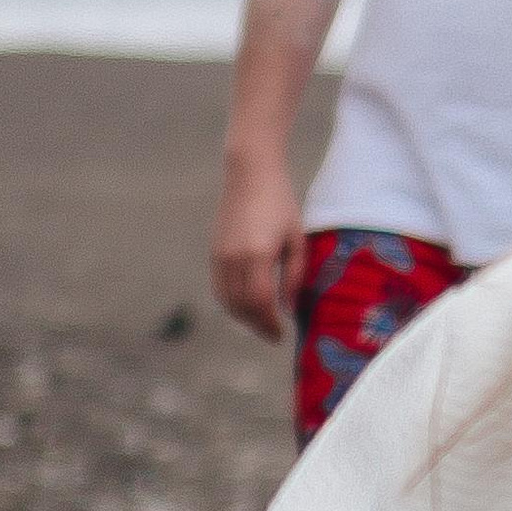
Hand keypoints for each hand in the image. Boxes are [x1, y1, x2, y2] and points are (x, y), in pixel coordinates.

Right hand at [211, 156, 306, 342]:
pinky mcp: (214, 252)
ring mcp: (220, 255)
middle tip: (273, 335)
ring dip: (243, 318)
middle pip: (241, 305)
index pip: (261, 302)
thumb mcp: (297, 239)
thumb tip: (287, 308)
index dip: (270, 323)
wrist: (250, 174)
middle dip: (257, 325)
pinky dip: (230, 303)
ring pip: (226, 300)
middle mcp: (234, 258)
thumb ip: (293, 276)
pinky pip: (219, 287)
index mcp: (258, 254)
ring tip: (261, 324)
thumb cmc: (280, 204)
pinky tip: (246, 307)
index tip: (281, 334)